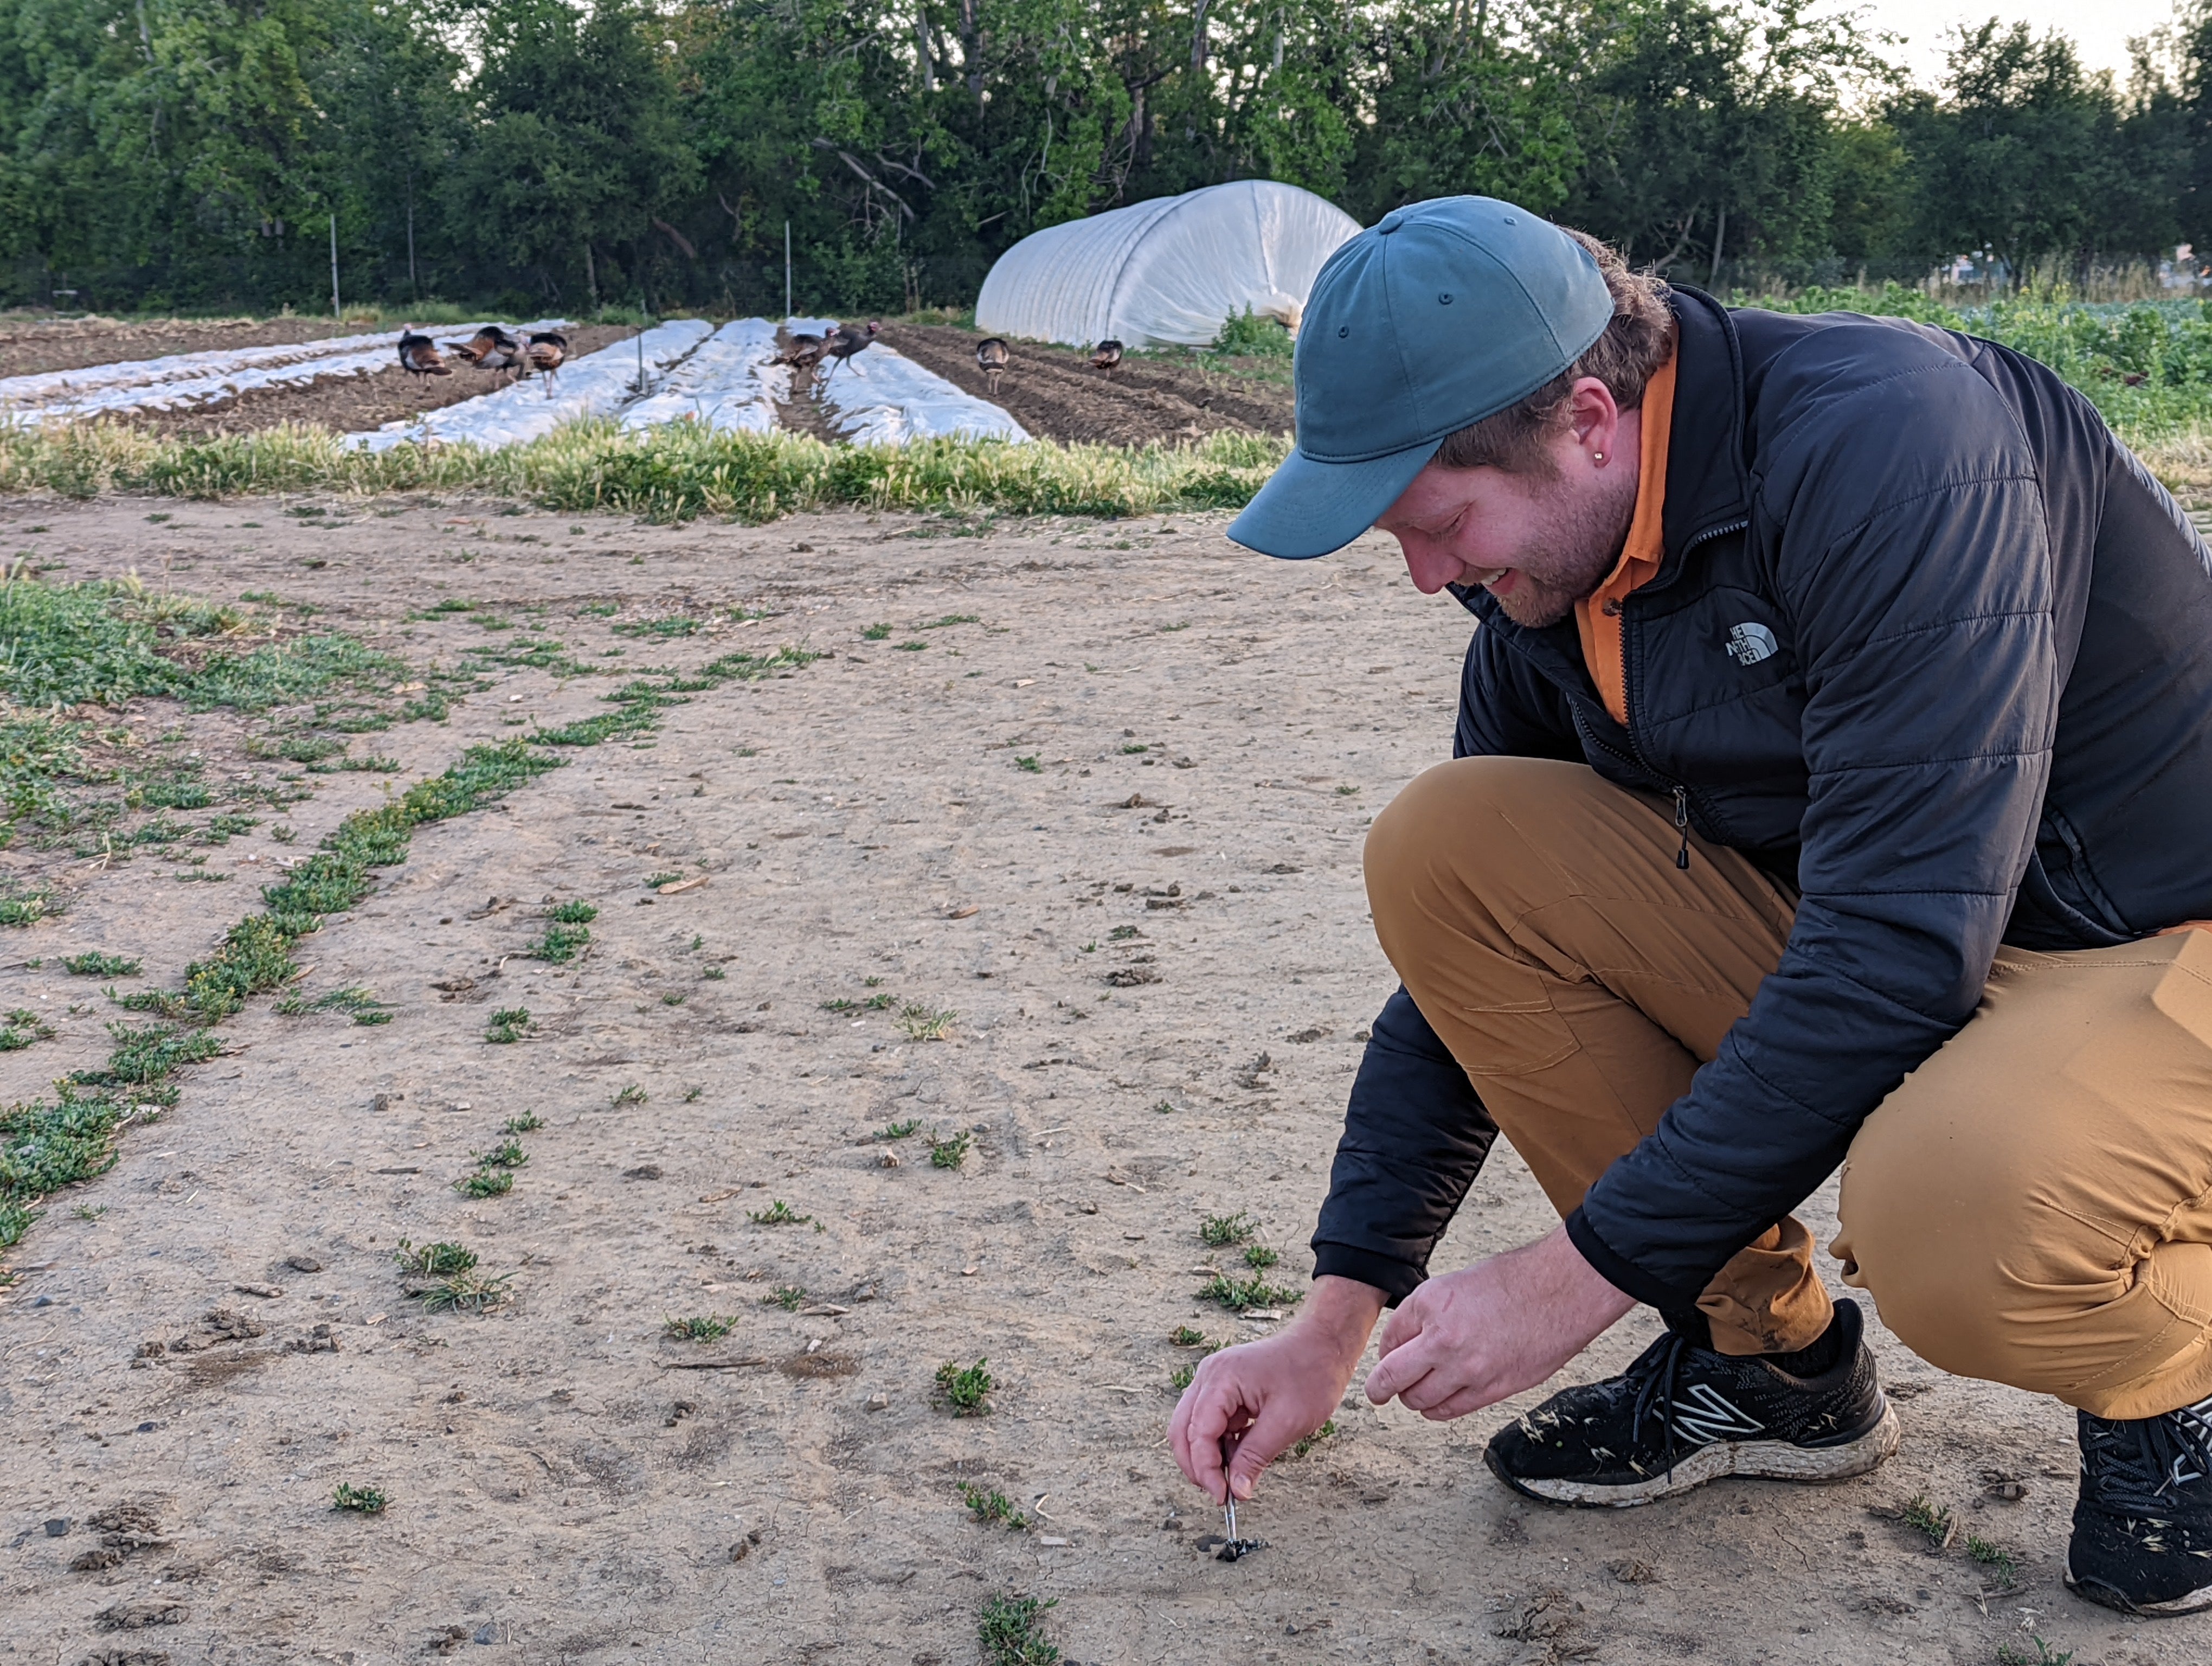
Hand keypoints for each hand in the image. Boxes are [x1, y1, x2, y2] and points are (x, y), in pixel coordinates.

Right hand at [1169, 1275, 1383, 1504]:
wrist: (1324, 1345)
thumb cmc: (1311, 1375)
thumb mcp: (1286, 1423)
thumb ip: (1255, 1458)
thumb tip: (1237, 1492)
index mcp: (1221, 1379)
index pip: (1197, 1433)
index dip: (1206, 1470)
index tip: (1223, 1498)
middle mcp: (1209, 1377)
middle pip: (1182, 1430)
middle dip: (1198, 1466)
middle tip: (1221, 1493)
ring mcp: (1215, 1381)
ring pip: (1193, 1428)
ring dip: (1208, 1456)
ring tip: (1234, 1478)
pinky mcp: (1225, 1389)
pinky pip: (1211, 1423)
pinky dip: (1220, 1445)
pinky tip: (1241, 1458)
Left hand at [1364, 1226, 1632, 1420]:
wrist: (1560, 1292)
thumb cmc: (1514, 1282)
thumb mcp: (1454, 1284)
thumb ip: (1423, 1314)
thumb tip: (1401, 1345)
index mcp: (1431, 1305)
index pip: (1388, 1342)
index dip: (1384, 1353)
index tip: (1386, 1360)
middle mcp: (1444, 1340)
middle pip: (1393, 1379)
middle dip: (1381, 1387)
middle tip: (1379, 1391)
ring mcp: (1469, 1369)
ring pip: (1420, 1401)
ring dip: (1412, 1399)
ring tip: (1415, 1393)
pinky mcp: (1492, 1389)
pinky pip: (1450, 1411)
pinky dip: (1437, 1410)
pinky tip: (1438, 1403)